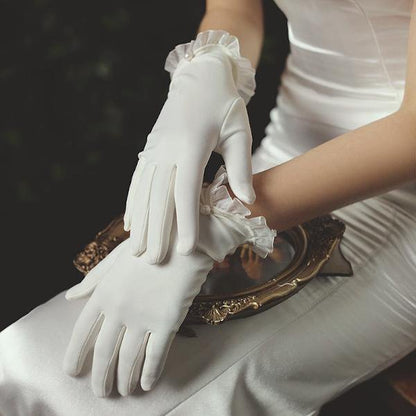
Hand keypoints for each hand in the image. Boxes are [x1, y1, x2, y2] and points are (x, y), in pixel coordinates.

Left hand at [63, 237, 212, 396]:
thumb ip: (94, 279)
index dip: (75, 354)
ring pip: (128, 359)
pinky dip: (150, 373)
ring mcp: (143, 317)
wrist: (184, 241)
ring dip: (125, 380)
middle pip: (104, 352)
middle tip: (100, 392)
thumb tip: (70, 297)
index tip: (72, 371)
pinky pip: (155, 356)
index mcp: (104, 292)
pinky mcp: (167, 322)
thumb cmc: (150, 247)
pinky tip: (147, 384)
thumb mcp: (117, 259)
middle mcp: (119, 309)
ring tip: (123, 391)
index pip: (82, 331)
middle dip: (100, 378)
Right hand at [123, 30, 255, 263]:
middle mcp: (167, 149)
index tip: (185, 251)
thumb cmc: (224, 105)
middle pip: (159, 197)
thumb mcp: (238, 132)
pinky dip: (132, 203)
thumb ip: (240, 168)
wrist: (199, 76)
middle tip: (153, 262)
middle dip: (157, 232)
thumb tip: (246, 200)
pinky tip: (129, 222)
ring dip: (139, 223)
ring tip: (136, 249)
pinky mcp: (149, 149)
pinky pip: (137, 180)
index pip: (186, 192)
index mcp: (191, 146)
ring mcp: (154, 149)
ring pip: (143, 192)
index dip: (185, 222)